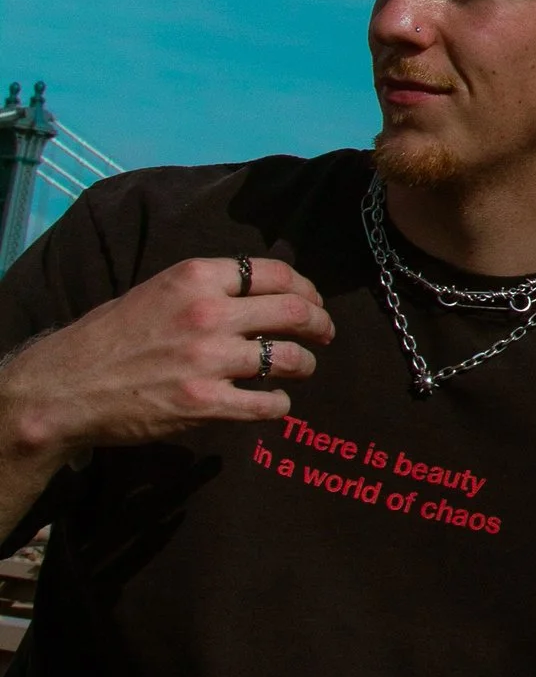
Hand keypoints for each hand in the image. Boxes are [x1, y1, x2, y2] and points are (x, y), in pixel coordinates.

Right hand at [0, 253, 332, 468]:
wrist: (69, 385)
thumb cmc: (114, 335)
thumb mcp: (160, 290)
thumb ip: (210, 288)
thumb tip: (265, 292)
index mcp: (196, 277)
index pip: (275, 272)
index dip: (305, 287)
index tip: (313, 300)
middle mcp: (208, 313)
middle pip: (293, 311)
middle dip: (320, 323)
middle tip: (325, 333)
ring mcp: (208, 360)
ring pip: (288, 358)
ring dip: (304, 364)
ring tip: (302, 368)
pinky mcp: (205, 403)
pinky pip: (268, 403)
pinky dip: (279, 404)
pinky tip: (274, 401)